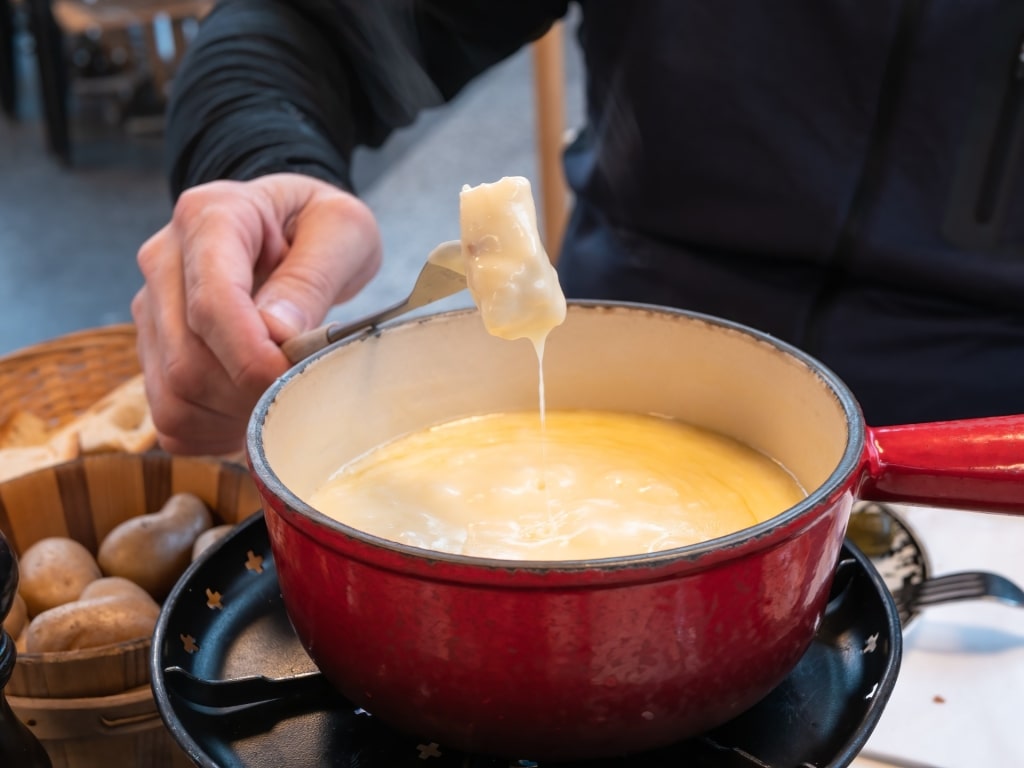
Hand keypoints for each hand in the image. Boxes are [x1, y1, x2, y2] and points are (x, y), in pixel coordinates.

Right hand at [131, 173, 381, 455]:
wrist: (292, 225)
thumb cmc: (319, 224)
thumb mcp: (341, 231)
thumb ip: (311, 278)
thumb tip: (277, 334)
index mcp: (209, 217)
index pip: (211, 304)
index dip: (252, 357)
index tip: (294, 377)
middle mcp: (164, 260)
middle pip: (187, 361)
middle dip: (250, 393)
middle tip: (302, 390)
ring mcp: (152, 308)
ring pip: (174, 395)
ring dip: (234, 417)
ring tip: (280, 398)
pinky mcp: (154, 348)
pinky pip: (170, 417)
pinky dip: (214, 432)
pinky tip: (253, 412)